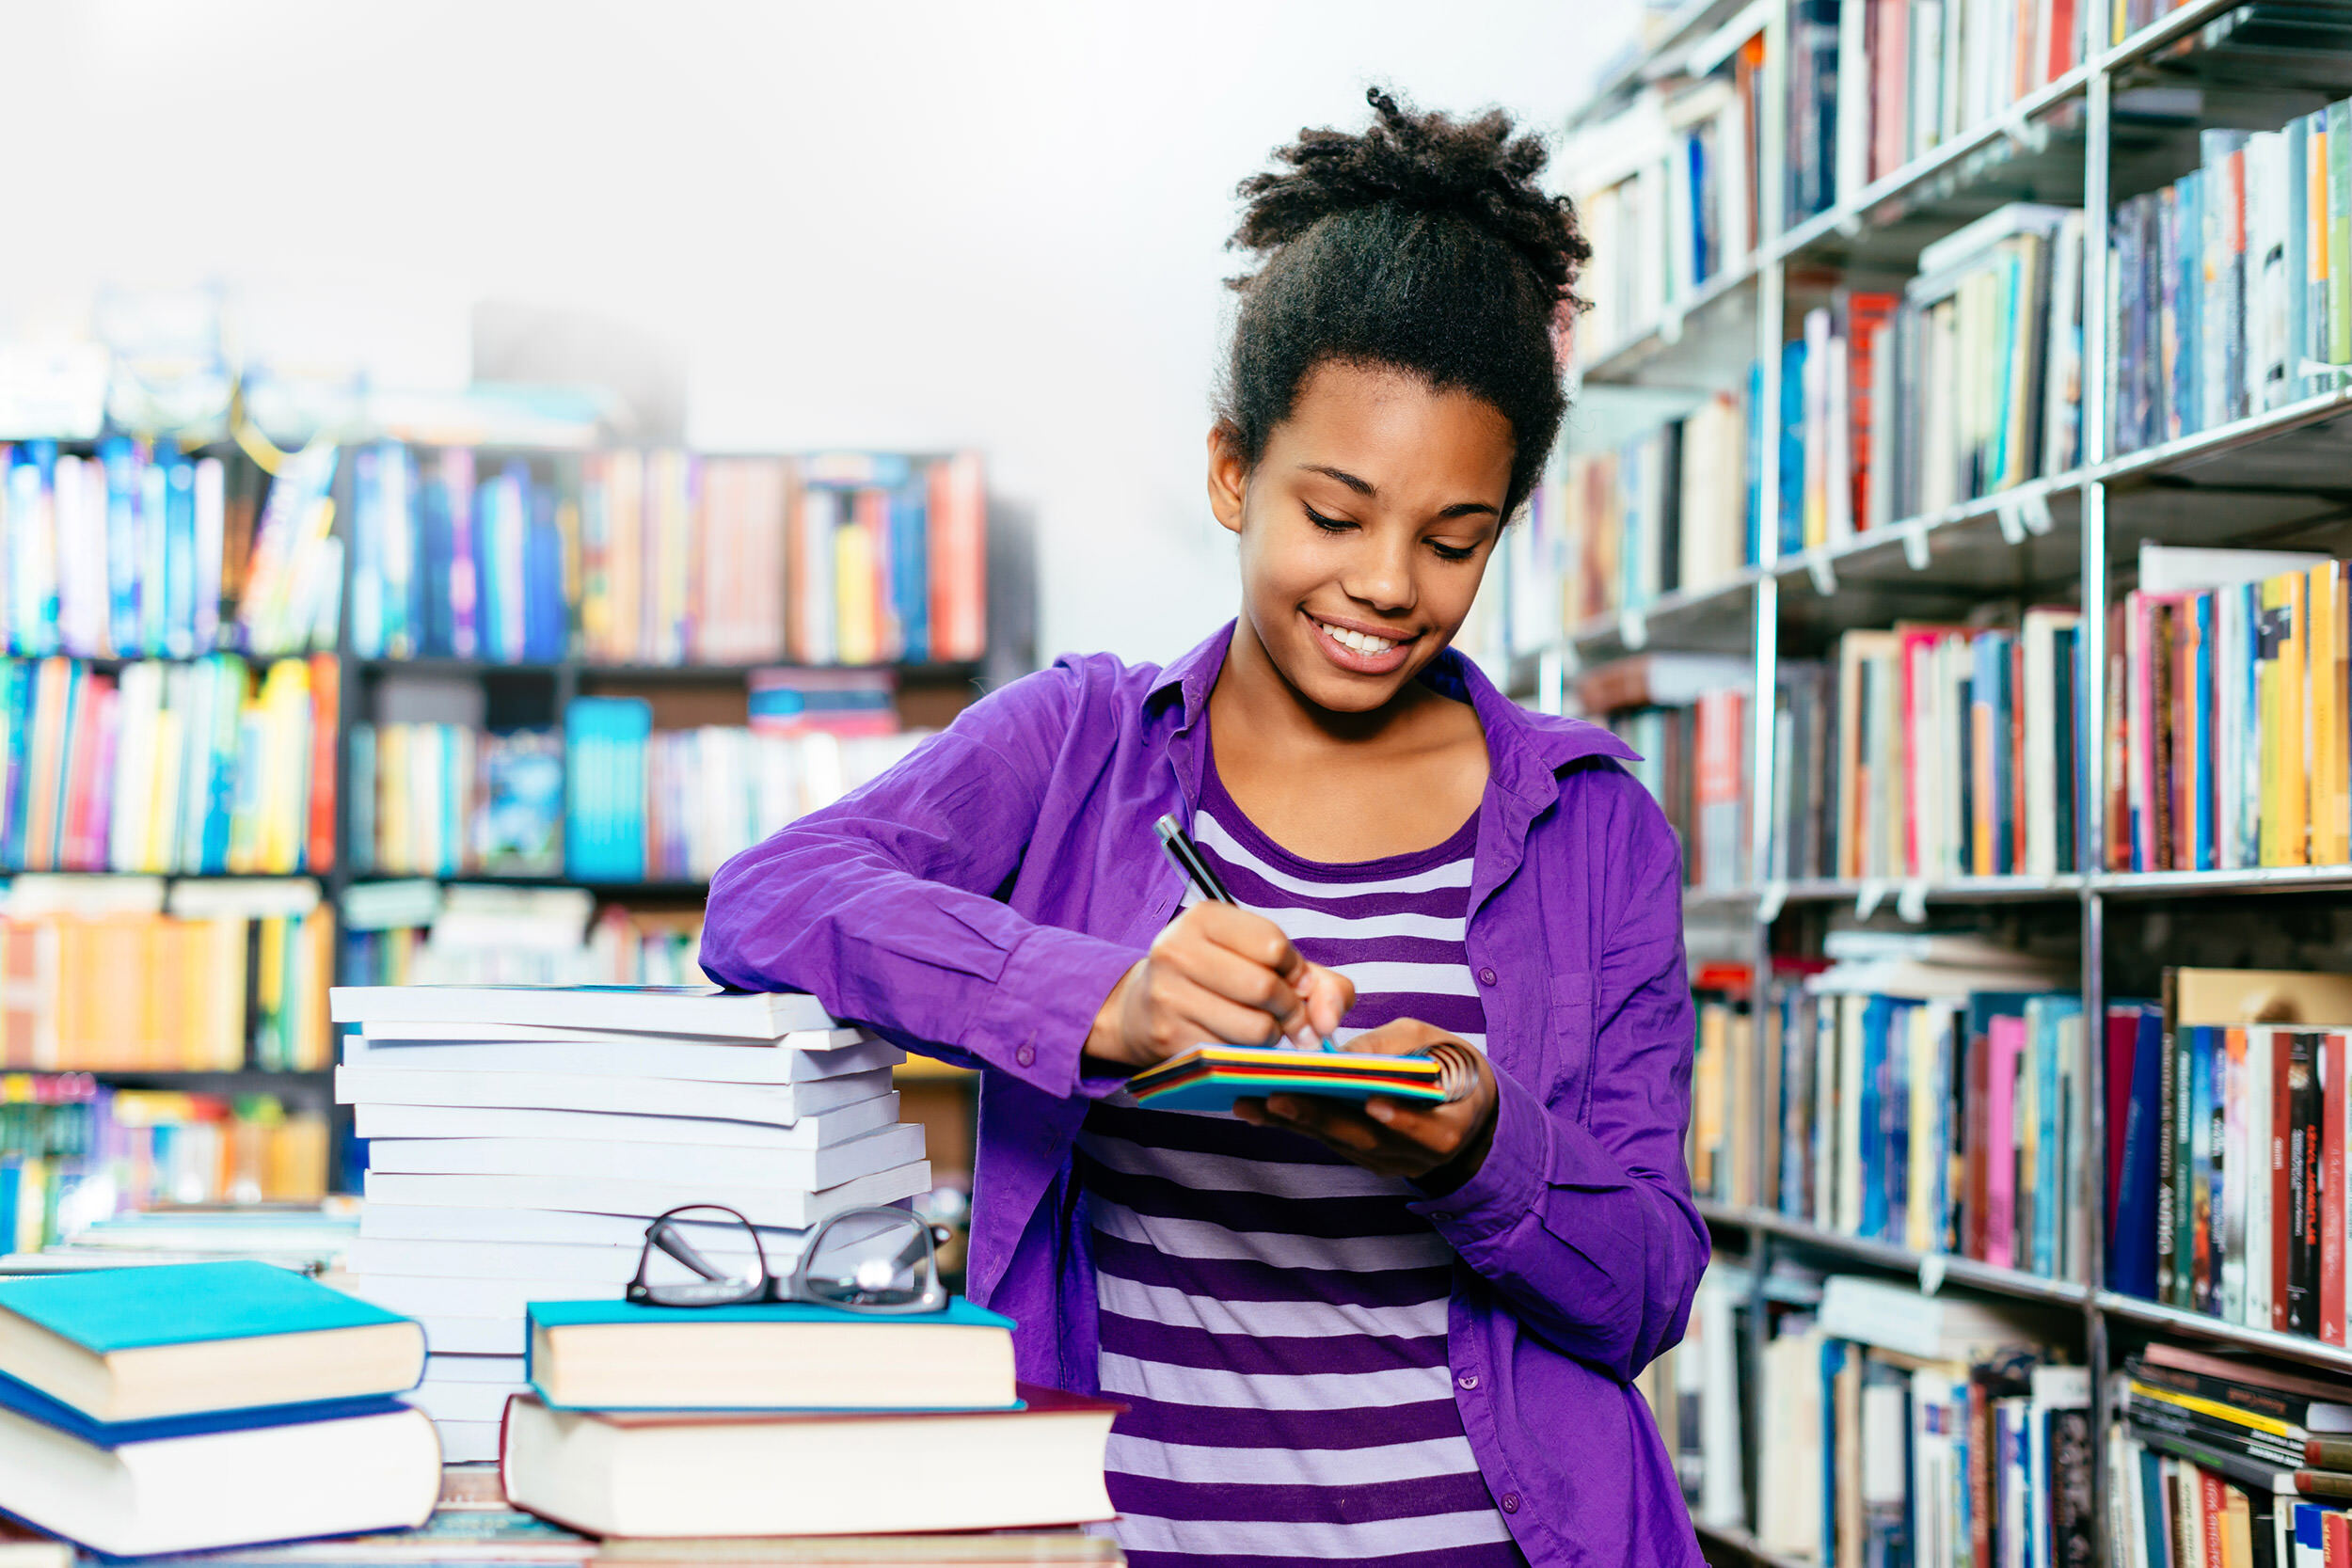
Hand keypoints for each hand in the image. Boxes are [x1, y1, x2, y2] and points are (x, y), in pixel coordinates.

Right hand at [1084, 902, 1355, 1069]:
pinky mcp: (1169, 1038)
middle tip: (1292, 1018)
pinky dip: (1249, 1056)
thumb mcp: (1262, 960)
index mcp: (1202, 917)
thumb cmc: (1219, 977)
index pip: (1274, 945)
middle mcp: (1178, 950)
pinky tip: (1238, 1045)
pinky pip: (1234, 1055)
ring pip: (1255, 1028)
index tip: (1293, 981)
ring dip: (1273, 1036)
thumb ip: (1318, 982)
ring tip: (1264, 1029)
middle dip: (1292, 1010)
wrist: (1144, 1008)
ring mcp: (1169, 996)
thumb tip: (1329, 1022)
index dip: (1296, 970)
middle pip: (1265, 987)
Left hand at [1235, 1017, 1498, 1192]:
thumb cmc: (1448, 1064)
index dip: (1402, 1120)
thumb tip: (1343, 1054)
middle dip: (1320, 1118)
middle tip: (1277, 1098)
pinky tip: (1258, 1108)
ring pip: (1339, 1143)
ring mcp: (1388, 1163)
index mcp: (1450, 1126)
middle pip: (1367, 1140)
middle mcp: (1418, 1155)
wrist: (1464, 1108)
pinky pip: (1328, 1141)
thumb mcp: (1434, 1043)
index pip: (1428, 1131)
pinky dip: (1294, 1124)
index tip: (1374, 1102)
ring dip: (1293, 1123)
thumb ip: (1394, 1048)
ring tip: (1251, 1101)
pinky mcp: (1363, 1160)